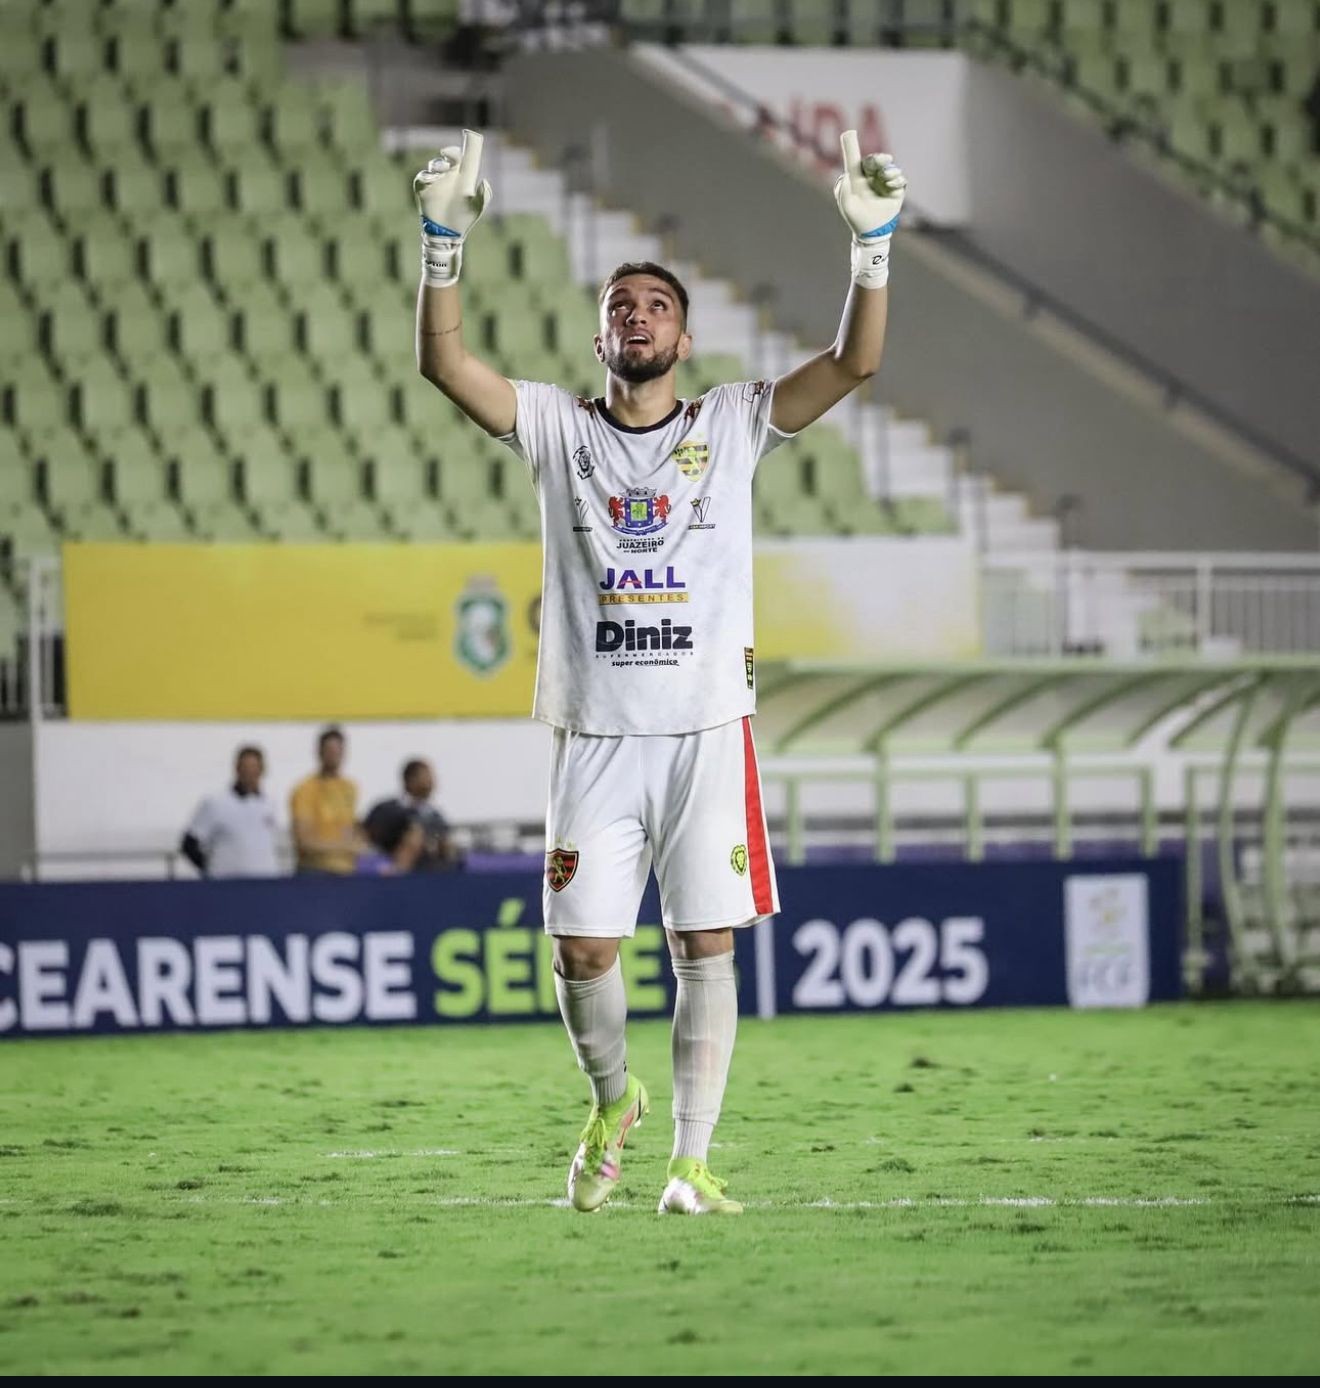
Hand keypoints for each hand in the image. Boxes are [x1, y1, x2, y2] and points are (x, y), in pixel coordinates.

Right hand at [413, 128, 491, 287]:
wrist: (447, 234)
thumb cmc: (464, 220)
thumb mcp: (477, 209)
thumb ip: (484, 196)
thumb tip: (484, 182)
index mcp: (464, 177)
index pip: (467, 157)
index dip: (470, 144)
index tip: (470, 134)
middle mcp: (450, 175)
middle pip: (449, 157)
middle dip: (449, 152)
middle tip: (447, 155)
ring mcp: (436, 181)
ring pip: (435, 165)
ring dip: (438, 166)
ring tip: (441, 171)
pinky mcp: (423, 188)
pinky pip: (423, 177)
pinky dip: (428, 177)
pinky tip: (432, 181)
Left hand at [833, 129, 905, 287]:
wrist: (871, 232)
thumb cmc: (856, 217)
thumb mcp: (847, 205)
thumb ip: (844, 190)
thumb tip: (846, 174)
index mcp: (856, 177)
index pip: (854, 159)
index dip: (851, 145)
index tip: (849, 133)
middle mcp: (870, 176)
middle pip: (874, 160)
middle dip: (878, 158)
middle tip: (883, 160)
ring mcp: (884, 181)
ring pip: (889, 168)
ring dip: (889, 171)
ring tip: (887, 178)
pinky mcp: (896, 189)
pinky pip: (899, 179)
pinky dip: (897, 180)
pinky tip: (892, 185)